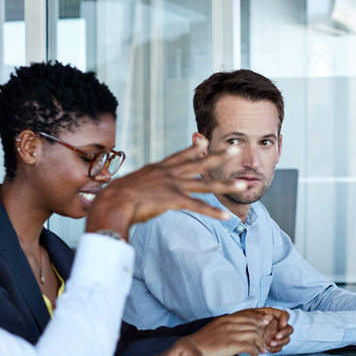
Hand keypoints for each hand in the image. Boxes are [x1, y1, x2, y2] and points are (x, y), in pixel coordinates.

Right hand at [85, 138, 249, 236]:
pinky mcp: (173, 200)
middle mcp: (169, 173)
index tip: (205, 139)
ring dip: (226, 185)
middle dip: (219, 155)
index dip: (194, 148)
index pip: (179, 155)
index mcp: (159, 168)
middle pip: (199, 163)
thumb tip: (142, 189)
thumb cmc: (116, 197)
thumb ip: (144, 184)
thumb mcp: (133, 183)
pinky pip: (198, 206)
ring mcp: (173, 185)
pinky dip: (213, 212)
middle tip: (236, 148)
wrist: (111, 201)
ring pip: (206, 184)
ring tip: (244, 185)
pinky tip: (227, 216)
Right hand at [182, 308, 292, 355]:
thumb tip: (236, 331)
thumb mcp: (214, 329)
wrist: (190, 349)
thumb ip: (226, 327)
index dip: (259, 318)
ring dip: (261, 344)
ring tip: (262, 351)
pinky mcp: (231, 345)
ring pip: (254, 335)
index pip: (247, 315)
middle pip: (253, 325)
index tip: (266, 321)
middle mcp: (229, 324)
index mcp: (225, 319)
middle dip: (262, 333)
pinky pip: (250, 347)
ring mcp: (231, 333)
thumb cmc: (201, 343)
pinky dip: (255, 353)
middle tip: (264, 342)